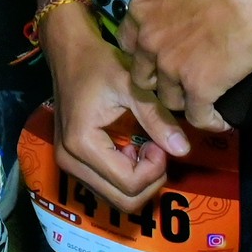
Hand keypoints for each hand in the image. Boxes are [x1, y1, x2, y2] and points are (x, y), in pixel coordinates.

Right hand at [42, 7, 186, 206]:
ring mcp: (68, 164)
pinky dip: (126, 177)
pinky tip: (131, 150)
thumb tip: (183, 149)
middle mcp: (70, 161)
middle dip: (149, 179)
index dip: (154, 169)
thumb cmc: (98, 63)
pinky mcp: (72, 162)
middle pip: (123, 200)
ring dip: (138, 180)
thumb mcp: (131, 86)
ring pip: (115, 198)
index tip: (159, 141)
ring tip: (144, 147)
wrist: (69, 51)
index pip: (129, 184)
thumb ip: (157, 118)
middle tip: (156, 148)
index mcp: (82, 144)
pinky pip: (106, 187)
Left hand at [113, 0, 251, 132]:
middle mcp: (150, 41)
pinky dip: (209, 120)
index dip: (143, 49)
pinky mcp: (199, 89)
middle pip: (142, 73)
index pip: (127, 40)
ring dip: (182, 100)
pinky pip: (198, 116)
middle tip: (177, 79)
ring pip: (167, 98)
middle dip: (157, 78)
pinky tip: (219, 121)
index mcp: (143, 9)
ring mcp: (172, 68)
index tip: (157, 53)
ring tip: (199, 100)